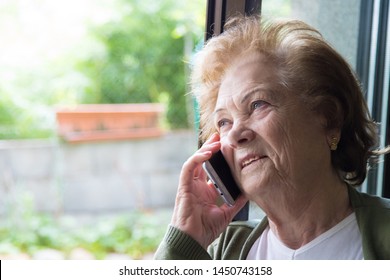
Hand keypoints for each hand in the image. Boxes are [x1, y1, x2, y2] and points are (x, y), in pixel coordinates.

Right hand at [170, 133, 247, 248]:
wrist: (193, 240)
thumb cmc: (205, 229)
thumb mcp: (225, 213)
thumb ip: (235, 203)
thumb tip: (247, 193)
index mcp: (204, 191)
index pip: (210, 169)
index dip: (217, 158)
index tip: (227, 147)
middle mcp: (196, 185)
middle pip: (202, 161)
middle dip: (211, 147)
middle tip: (220, 136)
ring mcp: (189, 185)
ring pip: (195, 161)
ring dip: (205, 150)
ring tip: (216, 141)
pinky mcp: (184, 187)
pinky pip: (188, 168)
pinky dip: (197, 159)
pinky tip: (208, 153)